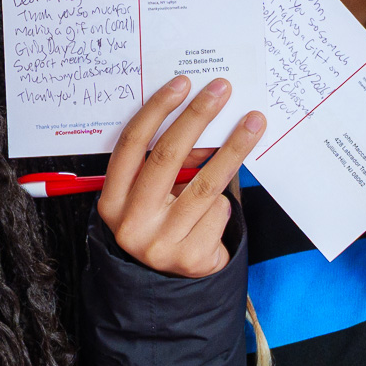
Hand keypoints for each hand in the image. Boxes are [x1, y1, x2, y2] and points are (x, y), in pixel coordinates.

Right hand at [98, 76, 265, 277]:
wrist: (169, 281)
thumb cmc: (162, 222)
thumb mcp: (152, 194)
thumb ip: (171, 162)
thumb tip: (205, 117)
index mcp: (112, 201)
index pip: (131, 145)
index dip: (157, 110)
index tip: (183, 84)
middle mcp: (131, 223)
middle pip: (167, 158)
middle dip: (197, 117)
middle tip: (221, 90)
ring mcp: (160, 244)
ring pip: (204, 186)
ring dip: (233, 148)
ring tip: (253, 123)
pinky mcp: (190, 258)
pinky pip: (218, 212)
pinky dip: (223, 204)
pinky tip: (217, 210)